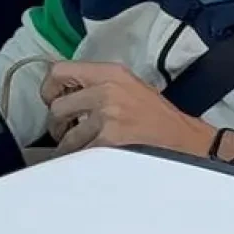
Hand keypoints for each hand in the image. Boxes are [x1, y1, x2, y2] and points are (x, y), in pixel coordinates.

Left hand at [40, 61, 215, 156]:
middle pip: (56, 107)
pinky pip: (78, 154)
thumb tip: (63, 93)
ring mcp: (108, 116)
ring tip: (88, 147)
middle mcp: (107, 90)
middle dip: (58, 125)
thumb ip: (98, 85)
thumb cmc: (158, 117)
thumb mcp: (130, 87)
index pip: (59, 71)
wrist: (184, 139)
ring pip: (65, 137)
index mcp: (112, 73)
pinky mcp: (109, 141)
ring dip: (71, 147)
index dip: (50, 89)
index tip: (55, 102)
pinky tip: (96, 160)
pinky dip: (82, 162)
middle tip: (69, 131)